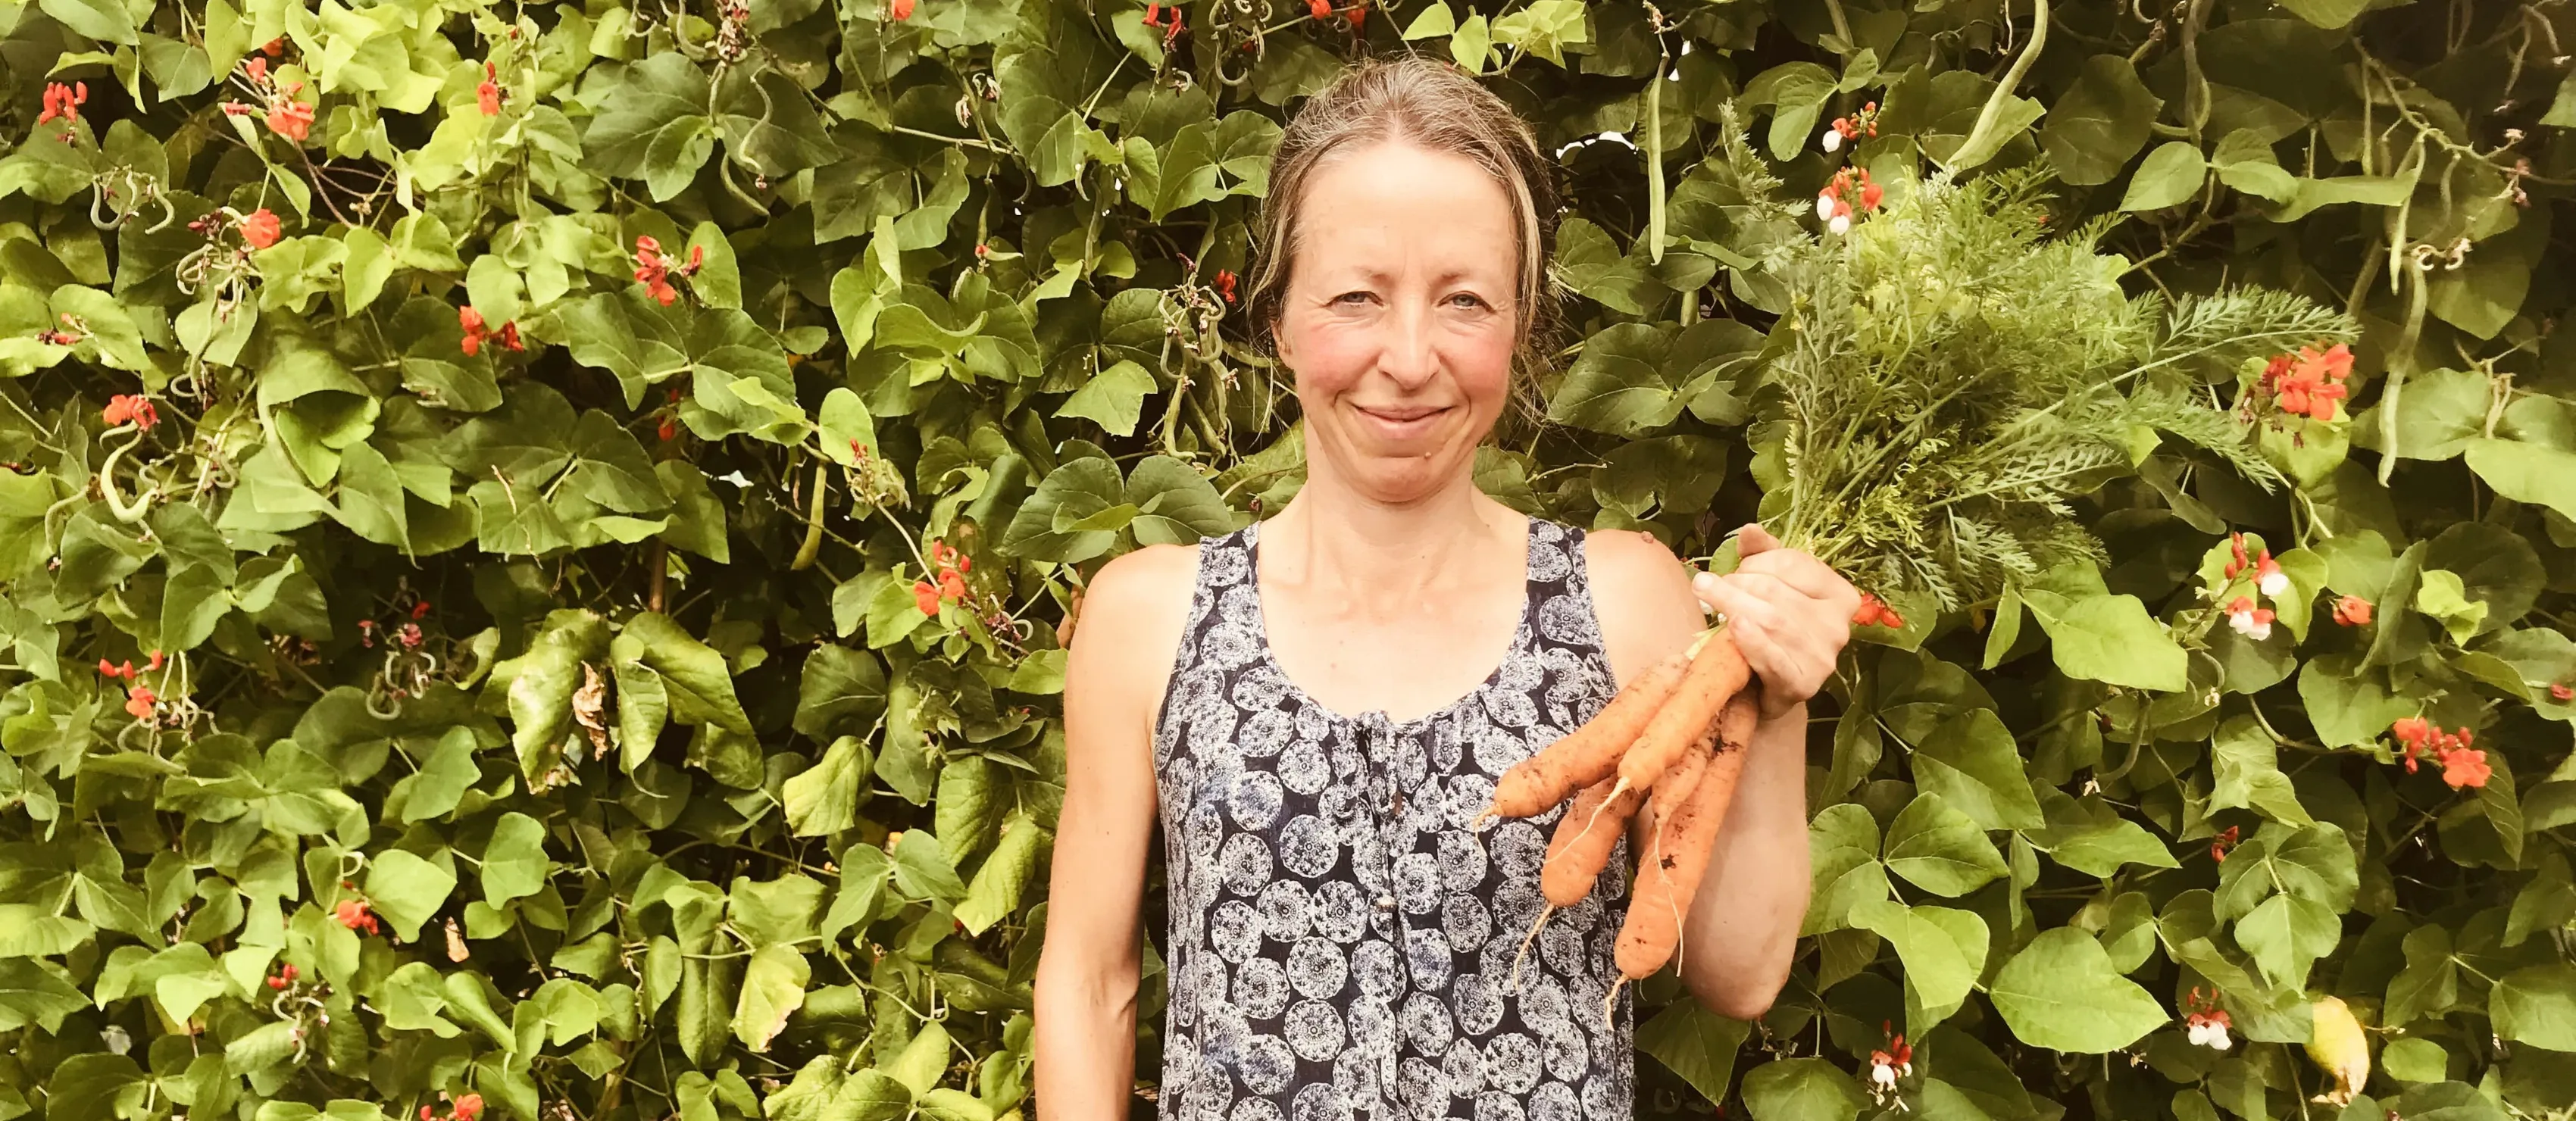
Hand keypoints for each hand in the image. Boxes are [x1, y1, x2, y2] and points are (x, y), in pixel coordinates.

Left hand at [1688, 524, 1862, 718]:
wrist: (1768, 690)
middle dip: (1737, 584)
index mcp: (1839, 594)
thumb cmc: (1772, 630)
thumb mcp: (1774, 586)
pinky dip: (1752, 642)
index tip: (1735, 570)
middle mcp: (1838, 625)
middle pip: (1777, 591)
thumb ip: (1764, 555)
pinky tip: (1734, 627)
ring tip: (1707, 596)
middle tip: (1709, 586)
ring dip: (1732, 604)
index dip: (1755, 562)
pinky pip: (1774, 658)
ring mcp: (1823, 657)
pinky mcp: (1803, 684)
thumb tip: (1749, 529)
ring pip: (1772, 621)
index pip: (1793, 563)